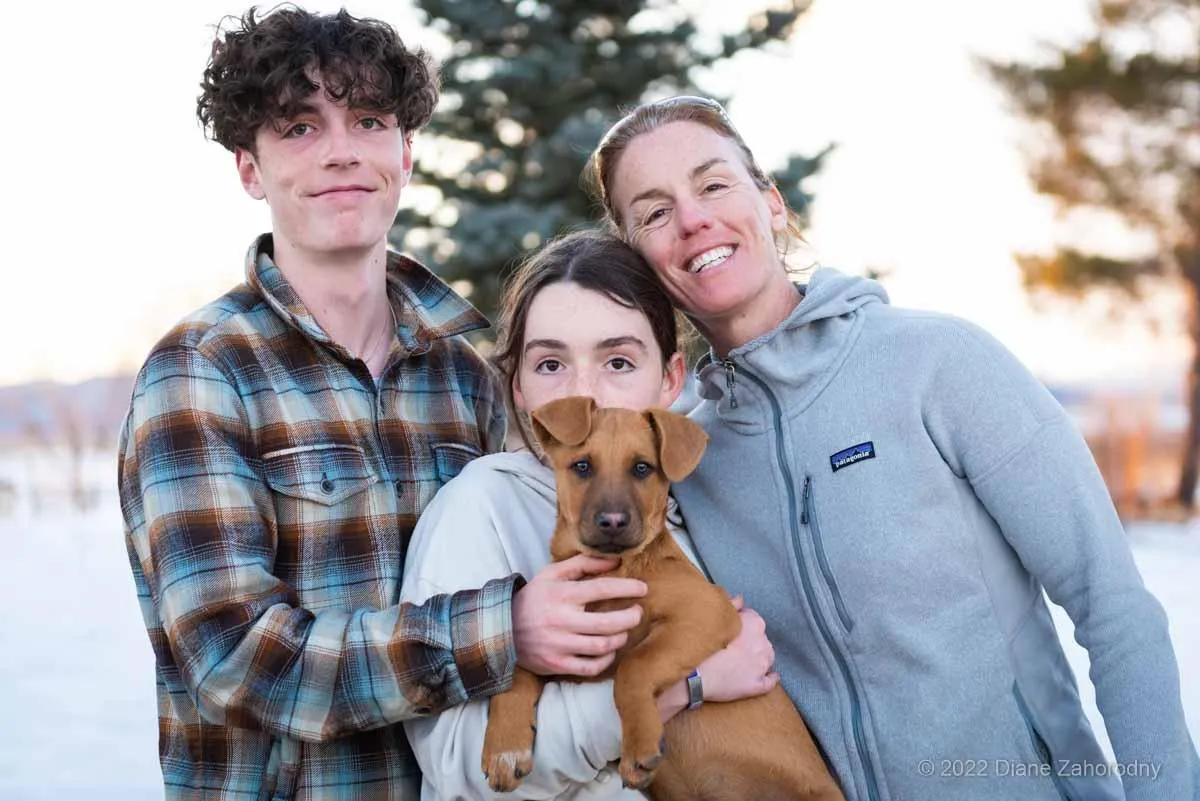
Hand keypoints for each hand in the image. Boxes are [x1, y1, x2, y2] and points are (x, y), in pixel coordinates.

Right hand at [513, 554, 646, 676]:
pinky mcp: (556, 664)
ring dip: (620, 638)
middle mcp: (561, 620)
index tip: (643, 588)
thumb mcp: (552, 574)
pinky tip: (610, 650)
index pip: (602, 589)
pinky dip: (606, 660)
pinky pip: (590, 667)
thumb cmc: (534, 598)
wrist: (502, 628)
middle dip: (630, 617)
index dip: (627, 588)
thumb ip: (583, 563)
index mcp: (561, 595)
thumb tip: (615, 560)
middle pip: (608, 622)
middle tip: (638, 612)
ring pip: (602, 646)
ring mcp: (558, 645)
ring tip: (625, 630)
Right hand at [656, 595, 778, 721]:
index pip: (753, 618)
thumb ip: (731, 605)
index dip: (741, 622)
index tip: (732, 629)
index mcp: (755, 624)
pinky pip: (770, 681)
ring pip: (767, 658)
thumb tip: (740, 598)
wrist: (695, 674)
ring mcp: (763, 665)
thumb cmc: (703, 642)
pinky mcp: (759, 685)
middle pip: (761, 639)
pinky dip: (770, 677)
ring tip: (743, 662)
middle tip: (733, 646)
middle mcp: (764, 643)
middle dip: (751, 641)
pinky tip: (767, 677)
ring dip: (759, 658)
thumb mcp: (716, 618)